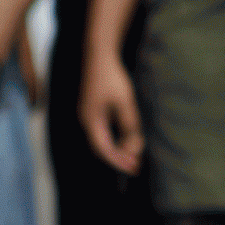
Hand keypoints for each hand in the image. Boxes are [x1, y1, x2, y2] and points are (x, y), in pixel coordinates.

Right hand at [81, 52, 144, 176]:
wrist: (98, 56)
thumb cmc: (111, 77)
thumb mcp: (125, 102)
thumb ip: (129, 124)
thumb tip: (134, 144)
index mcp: (91, 121)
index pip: (104, 149)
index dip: (119, 160)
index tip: (134, 168)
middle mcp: (87, 121)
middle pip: (102, 147)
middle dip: (119, 157)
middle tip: (137, 165)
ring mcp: (88, 115)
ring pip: (103, 139)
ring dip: (118, 147)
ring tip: (135, 152)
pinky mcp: (93, 110)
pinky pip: (103, 131)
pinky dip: (115, 138)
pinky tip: (126, 138)